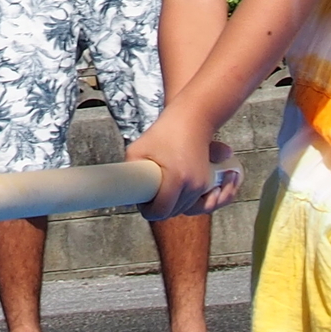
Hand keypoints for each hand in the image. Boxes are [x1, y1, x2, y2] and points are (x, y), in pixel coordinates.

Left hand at [125, 117, 240, 221]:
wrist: (193, 119)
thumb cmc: (168, 131)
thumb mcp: (138, 148)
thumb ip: (129, 171)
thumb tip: (122, 191)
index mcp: (177, 178)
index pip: (161, 211)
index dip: (148, 210)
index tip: (143, 204)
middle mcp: (193, 185)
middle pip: (173, 212)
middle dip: (160, 207)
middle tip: (149, 195)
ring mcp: (203, 185)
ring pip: (185, 210)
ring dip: (173, 205)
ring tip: (162, 191)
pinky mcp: (207, 183)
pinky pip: (199, 204)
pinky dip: (189, 204)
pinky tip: (179, 197)